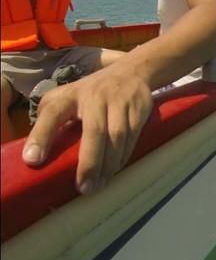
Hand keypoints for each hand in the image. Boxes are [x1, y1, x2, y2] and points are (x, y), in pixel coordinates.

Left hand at [22, 68, 153, 194]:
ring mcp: (120, 102)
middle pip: (94, 131)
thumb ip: (53, 115)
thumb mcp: (69, 94)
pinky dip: (124, 156)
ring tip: (100, 184)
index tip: (33, 160)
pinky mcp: (139, 109)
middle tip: (84, 188)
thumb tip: (37, 149)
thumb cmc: (93, 91)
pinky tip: (115, 169)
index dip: (42, 135)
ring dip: (109, 164)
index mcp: (71, 95)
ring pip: (117, 137)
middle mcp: (96, 97)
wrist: (134, 71)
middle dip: (90, 162)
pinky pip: (132, 137)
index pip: (53, 113)